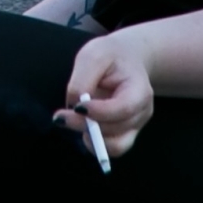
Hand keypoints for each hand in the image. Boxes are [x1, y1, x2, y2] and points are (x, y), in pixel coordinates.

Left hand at [54, 33, 153, 162]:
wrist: (129, 59)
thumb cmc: (111, 55)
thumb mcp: (94, 55)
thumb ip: (82, 79)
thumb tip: (73, 105)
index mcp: (140, 89)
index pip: (123, 108)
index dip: (100, 112)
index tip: (77, 107)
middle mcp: (142, 112)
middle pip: (117, 129)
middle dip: (87, 125)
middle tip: (60, 117)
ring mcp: (136, 126)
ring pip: (115, 145)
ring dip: (91, 138)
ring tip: (71, 120)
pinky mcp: (127, 133)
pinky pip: (113, 148)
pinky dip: (95, 143)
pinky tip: (83, 127)